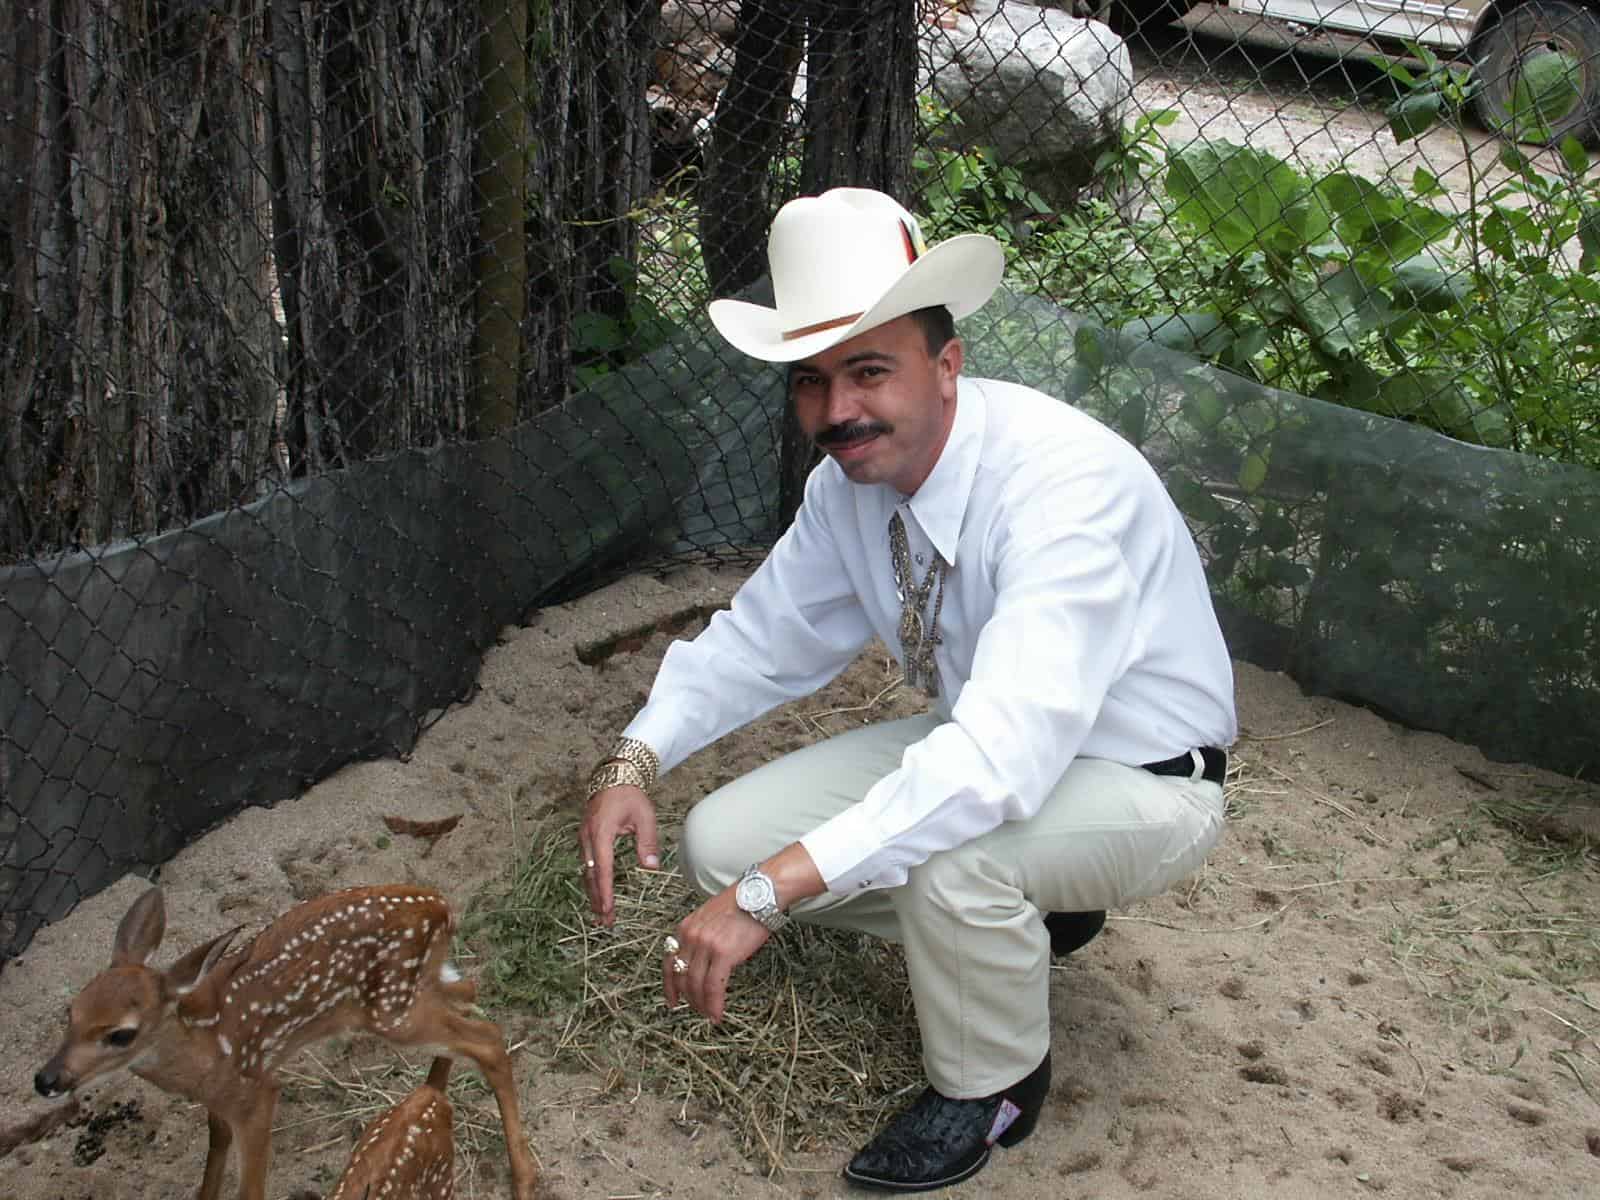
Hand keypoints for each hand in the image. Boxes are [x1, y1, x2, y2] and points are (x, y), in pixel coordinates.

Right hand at [578, 783, 660, 926]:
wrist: (614, 776)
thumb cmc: (631, 796)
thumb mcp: (644, 817)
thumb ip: (647, 842)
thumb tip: (651, 868)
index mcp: (601, 833)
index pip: (602, 868)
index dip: (605, 891)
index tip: (608, 909)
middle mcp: (588, 838)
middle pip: (590, 875)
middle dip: (597, 900)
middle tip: (605, 922)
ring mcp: (584, 838)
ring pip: (586, 872)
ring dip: (593, 893)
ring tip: (600, 915)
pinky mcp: (585, 838)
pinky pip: (586, 864)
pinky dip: (592, 881)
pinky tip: (598, 893)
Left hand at [664, 889, 769, 1022]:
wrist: (760, 894)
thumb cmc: (742, 904)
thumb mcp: (710, 917)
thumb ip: (700, 937)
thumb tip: (701, 961)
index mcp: (685, 928)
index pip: (669, 962)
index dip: (669, 986)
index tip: (672, 1000)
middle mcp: (691, 937)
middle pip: (681, 977)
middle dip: (688, 998)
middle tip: (697, 1010)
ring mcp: (705, 945)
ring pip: (696, 985)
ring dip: (701, 1005)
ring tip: (708, 1014)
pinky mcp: (722, 953)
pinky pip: (713, 987)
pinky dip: (714, 1004)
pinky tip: (717, 1013)